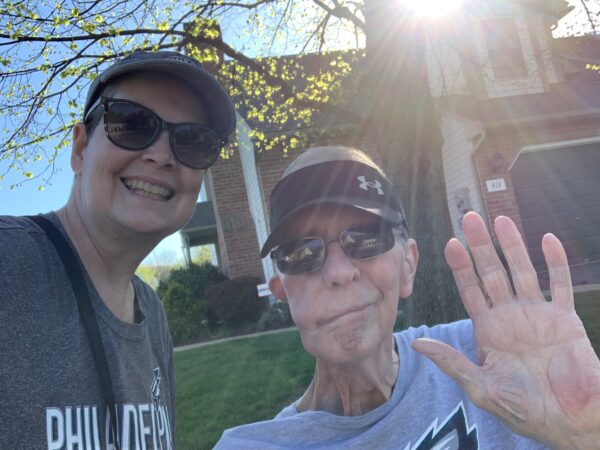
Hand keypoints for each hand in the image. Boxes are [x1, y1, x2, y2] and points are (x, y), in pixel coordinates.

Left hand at [412, 212, 599, 448]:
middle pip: (492, 273)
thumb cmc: (524, 410)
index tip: (451, 243)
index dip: (460, 267)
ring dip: (512, 246)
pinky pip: (559, 285)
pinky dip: (555, 263)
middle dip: (480, 246)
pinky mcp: (565, 319)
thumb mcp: (481, 387)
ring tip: (500, 219)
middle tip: (469, 218)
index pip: (470, 290)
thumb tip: (417, 344)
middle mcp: (510, 316)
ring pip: (522, 271)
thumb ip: (452, 362)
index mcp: (488, 329)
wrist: (568, 421)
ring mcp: (537, 315)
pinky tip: (547, 239)